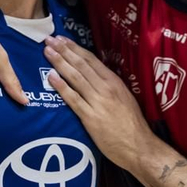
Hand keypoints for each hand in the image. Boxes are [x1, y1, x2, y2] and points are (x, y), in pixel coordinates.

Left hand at [43, 35, 150, 170]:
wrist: (139, 147)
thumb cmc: (132, 124)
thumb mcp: (124, 98)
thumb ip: (110, 86)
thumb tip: (93, 75)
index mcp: (114, 81)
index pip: (91, 60)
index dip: (75, 48)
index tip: (61, 39)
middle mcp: (106, 88)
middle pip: (81, 65)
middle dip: (63, 50)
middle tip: (48, 39)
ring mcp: (98, 102)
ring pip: (75, 78)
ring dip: (59, 63)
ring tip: (47, 52)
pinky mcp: (90, 117)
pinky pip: (73, 99)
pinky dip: (61, 87)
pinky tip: (51, 77)